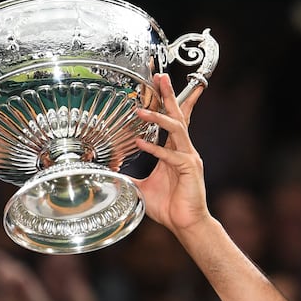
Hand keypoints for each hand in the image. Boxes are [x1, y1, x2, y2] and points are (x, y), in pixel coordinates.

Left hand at [130, 73, 208, 234]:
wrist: (186, 224)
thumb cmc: (170, 206)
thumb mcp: (142, 187)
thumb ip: (129, 176)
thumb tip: (111, 173)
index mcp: (174, 150)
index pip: (174, 119)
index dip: (168, 100)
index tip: (160, 82)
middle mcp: (184, 149)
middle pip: (178, 114)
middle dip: (169, 94)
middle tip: (160, 76)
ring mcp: (188, 157)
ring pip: (177, 128)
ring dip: (158, 117)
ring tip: (140, 110)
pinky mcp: (189, 168)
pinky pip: (172, 154)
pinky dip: (155, 148)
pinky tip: (141, 143)